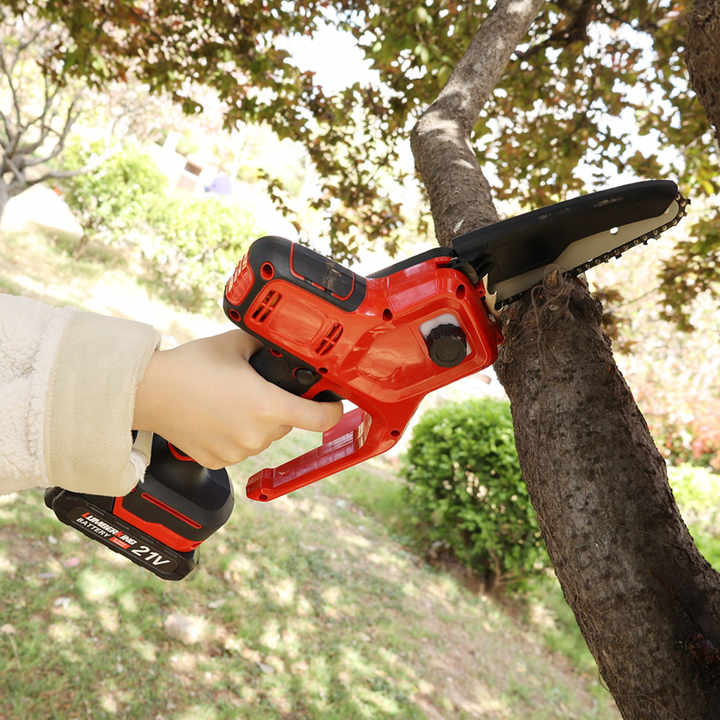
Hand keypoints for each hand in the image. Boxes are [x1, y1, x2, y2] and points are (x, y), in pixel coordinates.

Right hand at [132, 330, 342, 468]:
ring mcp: (238, 452)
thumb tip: (284, 341)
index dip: (331, 410)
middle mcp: (257, 435)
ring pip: (264, 436)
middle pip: (287, 423)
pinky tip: (216, 416)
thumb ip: (266, 344)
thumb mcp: (236, 344)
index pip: (320, 418)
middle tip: (255, 388)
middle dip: (280, 406)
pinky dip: (236, 435)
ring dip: (258, 422)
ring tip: (230, 400)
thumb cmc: (190, 366)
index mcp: (268, 406)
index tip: (331, 403)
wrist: (149, 392)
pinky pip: (241, 448)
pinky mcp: (220, 462)